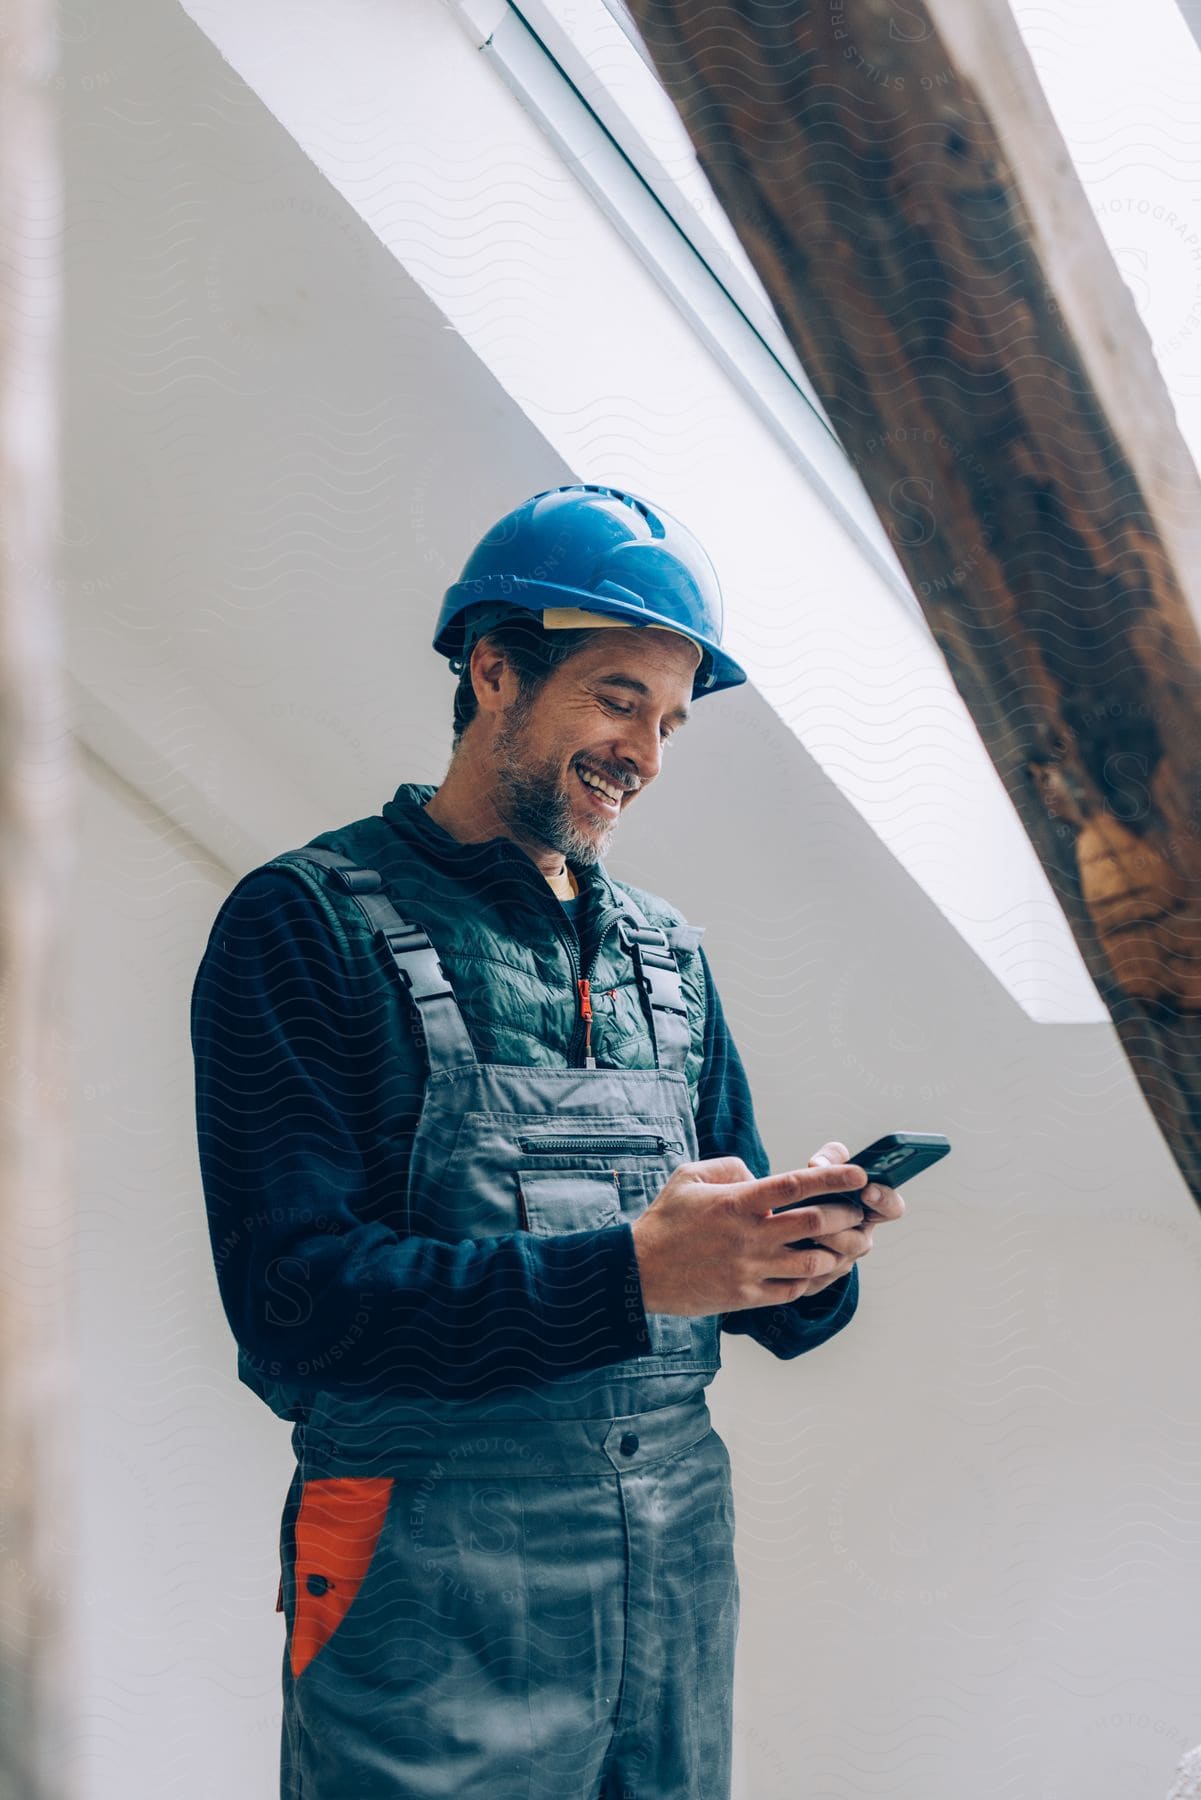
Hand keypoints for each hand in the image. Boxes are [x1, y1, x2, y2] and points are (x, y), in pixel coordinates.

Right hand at [630, 1155, 873, 1315]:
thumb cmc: (665, 1221)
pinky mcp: (747, 1297)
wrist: (639, 1272)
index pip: (796, 1185)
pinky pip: (794, 1290)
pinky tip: (821, 1269)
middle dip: (846, 1215)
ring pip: (812, 1262)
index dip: (833, 1178)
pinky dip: (814, 1279)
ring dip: (837, 1252)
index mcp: (738, 1202)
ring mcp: (750, 1269)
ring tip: (848, 1243)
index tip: (859, 1174)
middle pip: (815, 1223)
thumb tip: (759, 1175)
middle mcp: (750, 1235)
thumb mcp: (690, 1177)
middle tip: (859, 1211)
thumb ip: (730, 1168)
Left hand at [797, 1140, 905, 1285]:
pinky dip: (799, 1262)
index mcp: (870, 1209)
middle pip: (860, 1241)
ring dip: (817, 1243)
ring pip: (837, 1260)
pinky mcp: (820, 1279)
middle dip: (838, 1226)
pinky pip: (814, 1277)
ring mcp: (842, 1261)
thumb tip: (819, 1164)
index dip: (884, 1200)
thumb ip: (828, 1158)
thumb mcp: (824, 1168)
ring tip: (798, 1231)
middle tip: (820, 1214)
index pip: (892, 1207)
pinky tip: (786, 1248)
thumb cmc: (813, 1191)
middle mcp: (860, 1238)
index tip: (866, 1190)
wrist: (782, 1224)